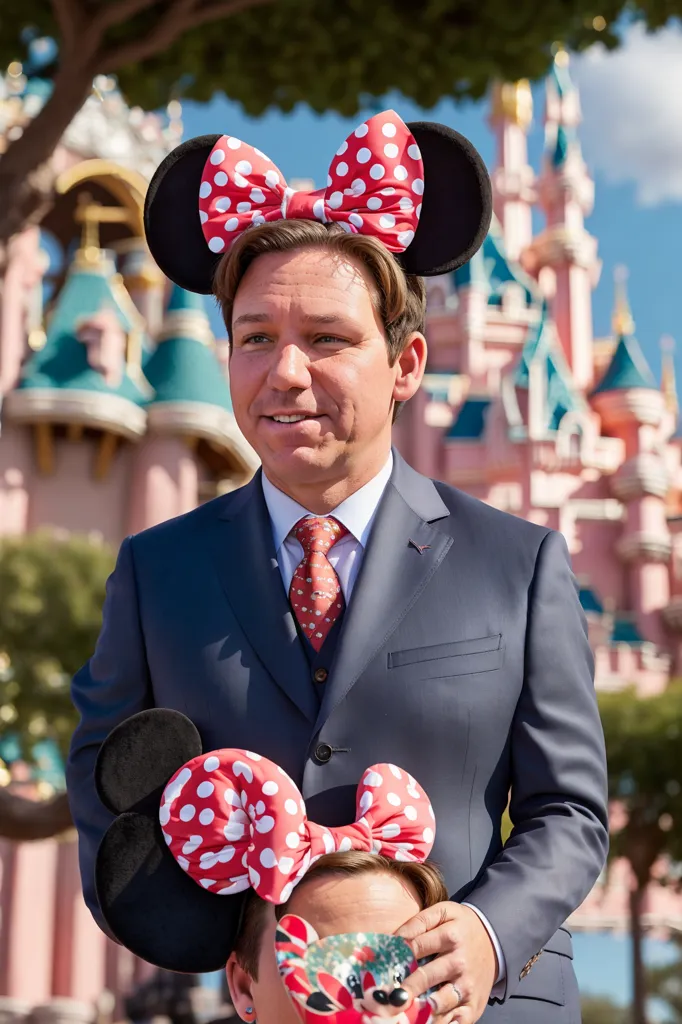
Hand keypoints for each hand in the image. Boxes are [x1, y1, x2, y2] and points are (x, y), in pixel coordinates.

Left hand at [396, 902, 497, 1023]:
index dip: (396, 956)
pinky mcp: (473, 1007)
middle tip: (386, 998)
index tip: (377, 966)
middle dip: (404, 989)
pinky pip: (456, 1022)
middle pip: (425, 978)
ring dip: (420, 1010)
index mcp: (451, 937)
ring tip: (402, 1013)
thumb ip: (419, 921)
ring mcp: (466, 987)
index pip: (416, 947)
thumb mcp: (444, 913)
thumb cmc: (461, 928)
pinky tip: (424, 1022)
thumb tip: (395, 938)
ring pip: (440, 1003)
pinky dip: (441, 1023)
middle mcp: (459, 963)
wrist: (495, 941)